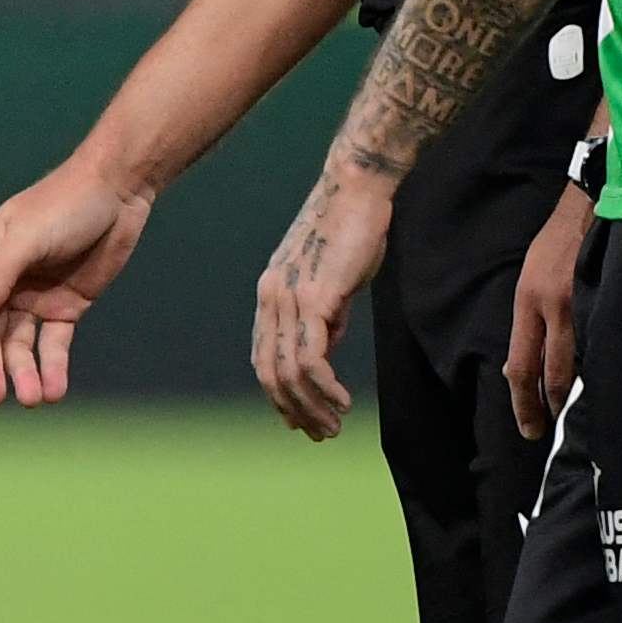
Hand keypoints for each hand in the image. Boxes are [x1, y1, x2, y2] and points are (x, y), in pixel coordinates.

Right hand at [0, 160, 155, 405]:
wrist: (119, 193)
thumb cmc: (64, 205)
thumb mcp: (27, 238)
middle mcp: (5, 284)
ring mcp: (35, 297)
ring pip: (21, 344)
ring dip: (23, 372)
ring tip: (31, 398)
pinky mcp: (66, 307)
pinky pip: (54, 344)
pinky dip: (53, 367)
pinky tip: (54, 390)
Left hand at [252, 164, 395, 437]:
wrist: (358, 189)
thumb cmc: (353, 229)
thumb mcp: (333, 281)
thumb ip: (326, 316)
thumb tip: (325, 351)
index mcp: (271, 293)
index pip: (263, 357)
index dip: (280, 395)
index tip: (302, 419)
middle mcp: (271, 297)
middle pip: (270, 373)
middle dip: (295, 410)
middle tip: (321, 433)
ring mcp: (288, 298)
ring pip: (289, 372)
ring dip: (312, 405)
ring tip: (335, 424)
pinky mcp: (312, 298)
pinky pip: (310, 358)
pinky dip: (324, 387)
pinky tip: (342, 400)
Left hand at [505, 179, 594, 437]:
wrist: (596, 200)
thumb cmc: (562, 240)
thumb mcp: (531, 277)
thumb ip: (529, 321)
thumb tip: (520, 369)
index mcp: (530, 300)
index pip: (522, 367)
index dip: (524, 403)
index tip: (528, 428)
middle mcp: (555, 306)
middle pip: (553, 375)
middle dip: (549, 408)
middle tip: (546, 431)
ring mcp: (587, 303)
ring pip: (582, 364)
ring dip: (577, 391)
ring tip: (574, 414)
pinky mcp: (614, 298)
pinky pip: (607, 343)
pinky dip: (603, 366)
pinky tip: (606, 381)